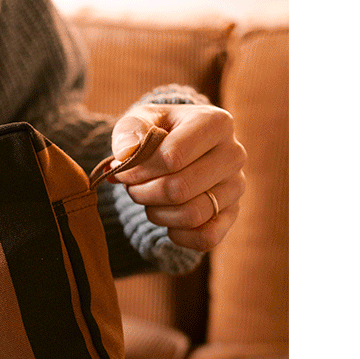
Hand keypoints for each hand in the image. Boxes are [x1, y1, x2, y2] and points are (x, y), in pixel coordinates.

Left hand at [109, 103, 245, 252]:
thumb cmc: (156, 133)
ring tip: (148, 199)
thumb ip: (129, 131)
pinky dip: (178, 235)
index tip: (123, 170)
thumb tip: (125, 154)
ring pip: (191, 215)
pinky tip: (167, 218)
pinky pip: (206, 238)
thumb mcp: (138, 120)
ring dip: (157, 214)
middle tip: (132, 187)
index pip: (172, 157)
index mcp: (215, 123)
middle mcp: (234, 154)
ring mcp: (236, 186)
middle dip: (144, 193)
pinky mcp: (231, 214)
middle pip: (180, 189)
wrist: (176, 149)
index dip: (139, 171)